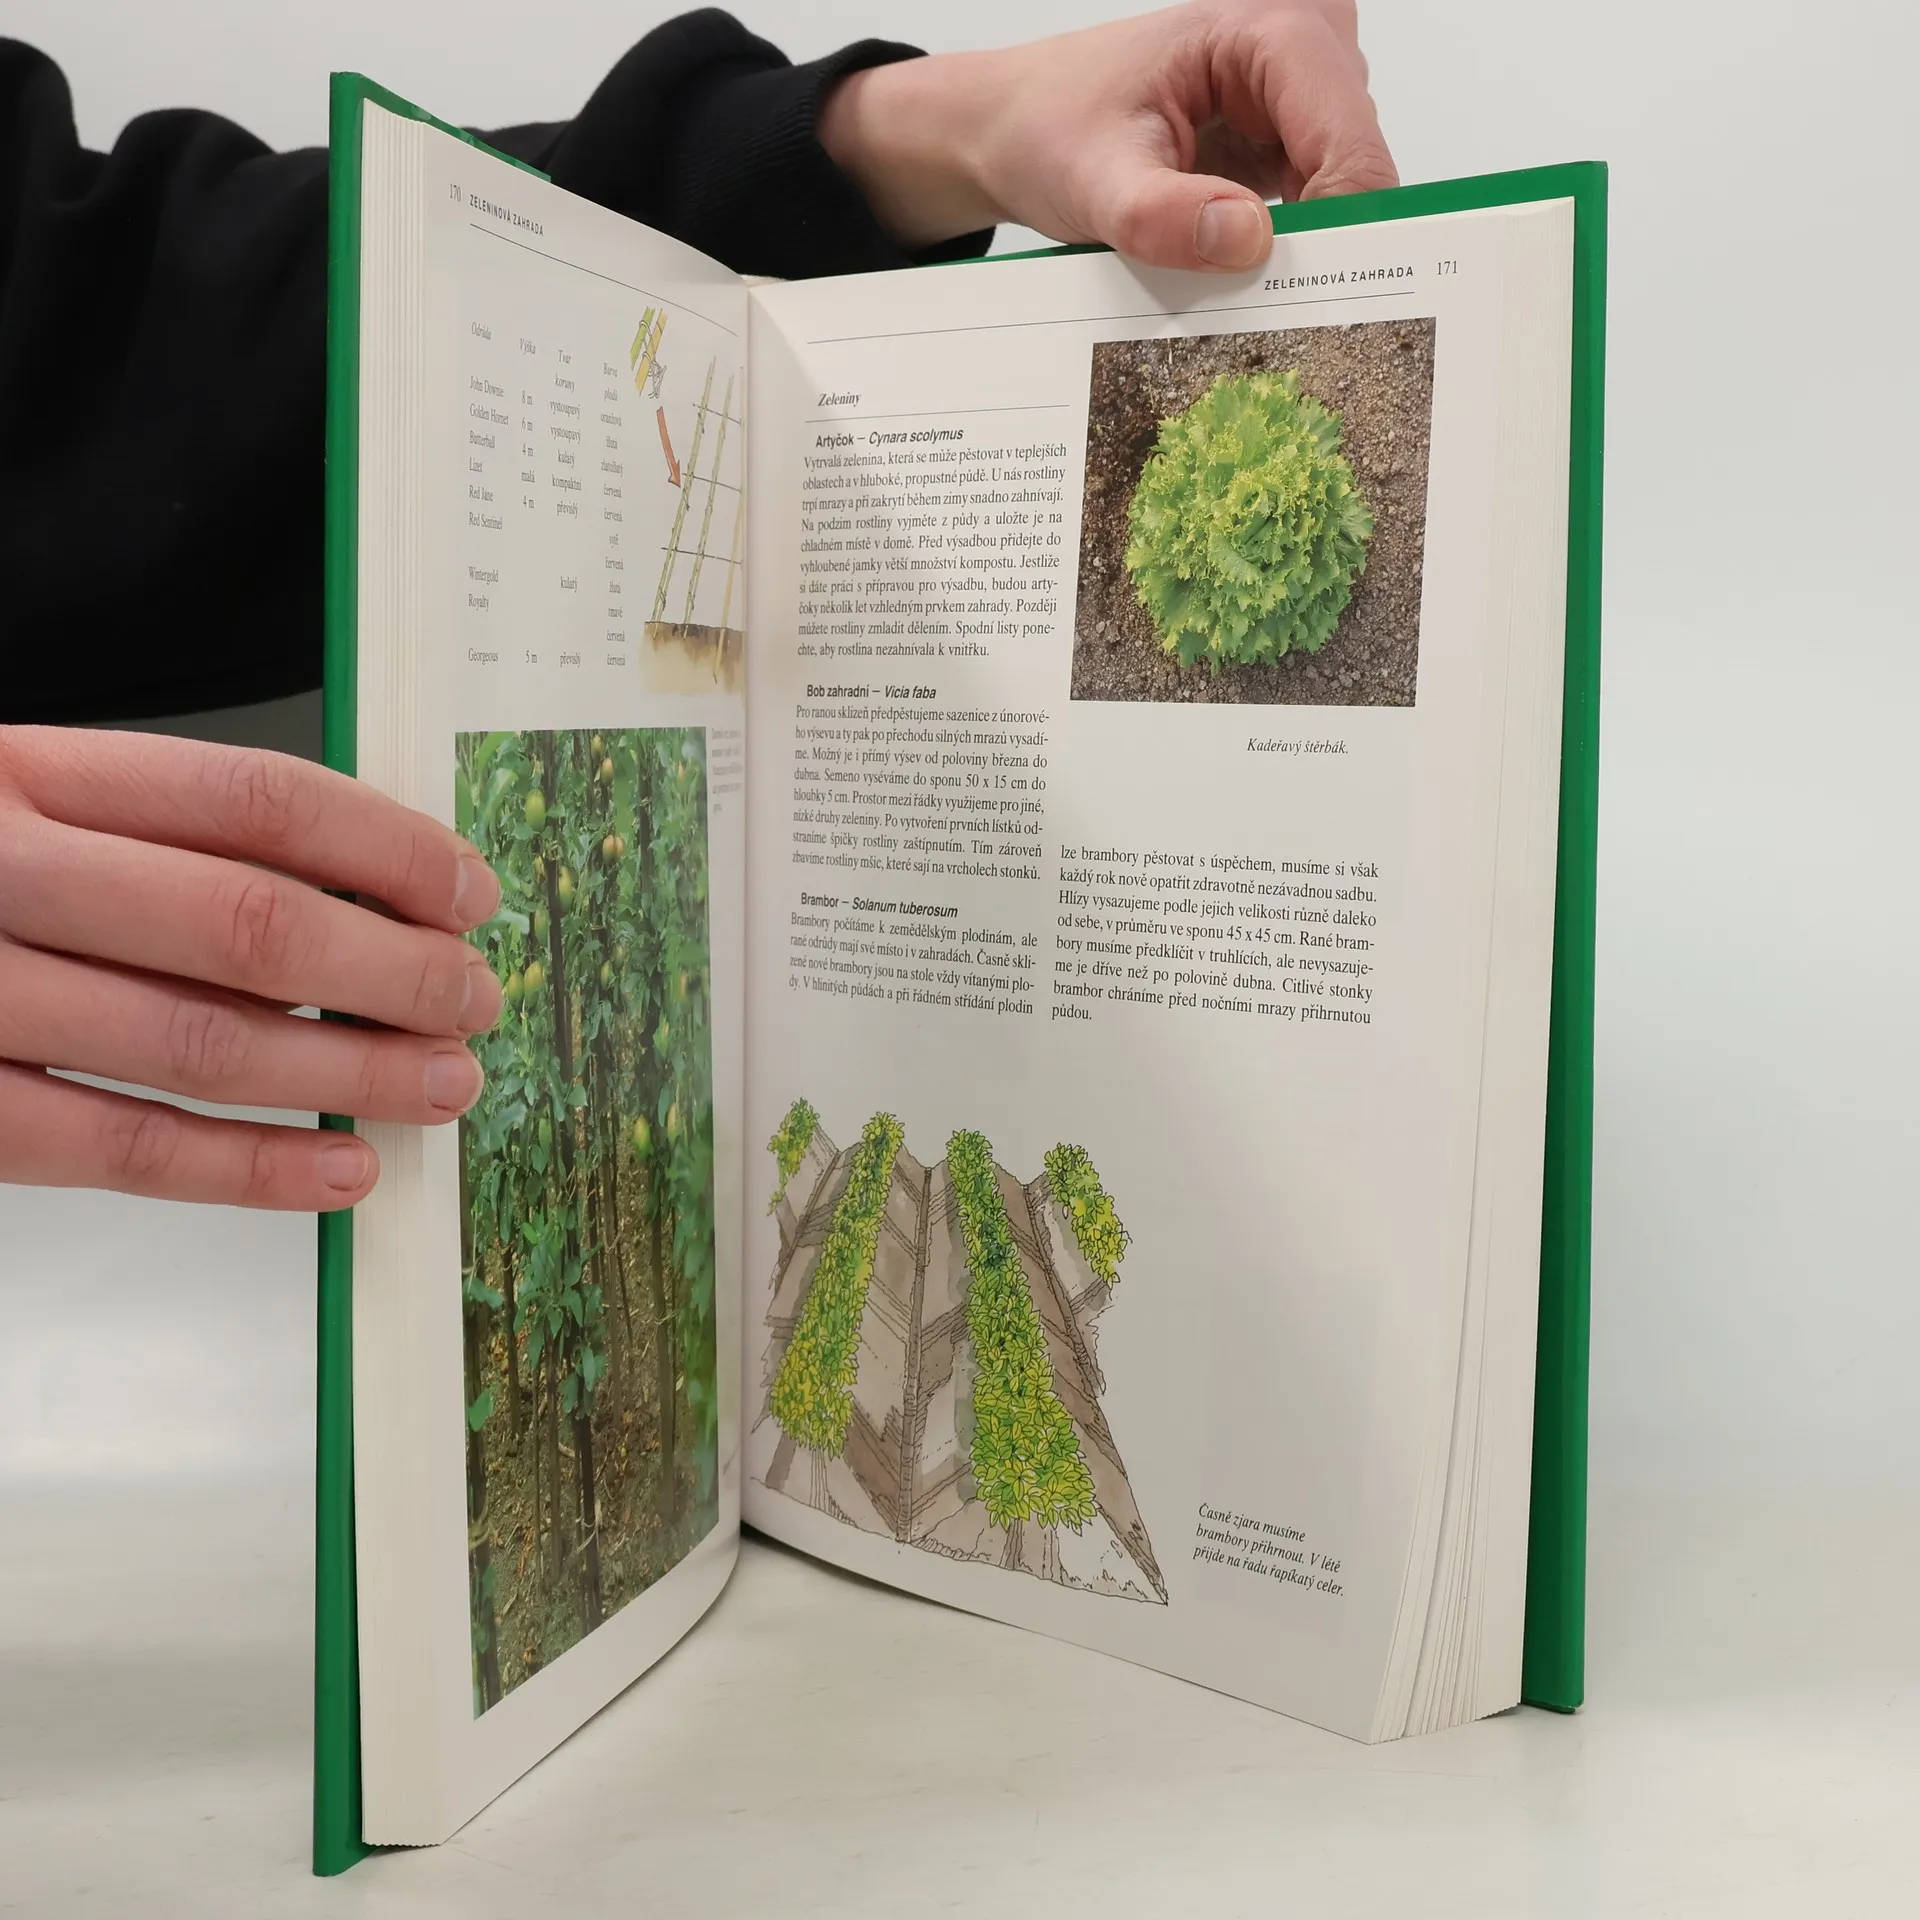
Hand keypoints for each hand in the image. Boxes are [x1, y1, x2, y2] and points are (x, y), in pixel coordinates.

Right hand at [0, 728, 502, 1209]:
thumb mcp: (19, 805)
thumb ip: (157, 837)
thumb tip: (363, 900)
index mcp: (27, 772)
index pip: (253, 797)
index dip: (386, 849)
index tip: (470, 893)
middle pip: (247, 922)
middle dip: (393, 972)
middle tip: (476, 1001)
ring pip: (199, 1044)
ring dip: (350, 1074)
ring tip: (445, 1084)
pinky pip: (119, 1150)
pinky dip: (250, 1170)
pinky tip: (342, 1171)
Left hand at [820, 0, 1396, 273]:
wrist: (1018, 126)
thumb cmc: (1049, 131)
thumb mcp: (1094, 185)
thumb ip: (1164, 217)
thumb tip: (1246, 240)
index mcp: (1263, 30)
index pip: (1348, 137)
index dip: (1345, 224)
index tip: (1319, 300)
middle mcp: (1300, 42)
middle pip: (1359, 162)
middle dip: (1326, 241)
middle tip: (1277, 307)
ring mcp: (1300, 88)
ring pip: (1348, 183)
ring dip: (1307, 245)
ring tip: (1249, 283)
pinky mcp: (1290, 130)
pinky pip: (1322, 195)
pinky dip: (1293, 243)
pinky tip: (1249, 269)